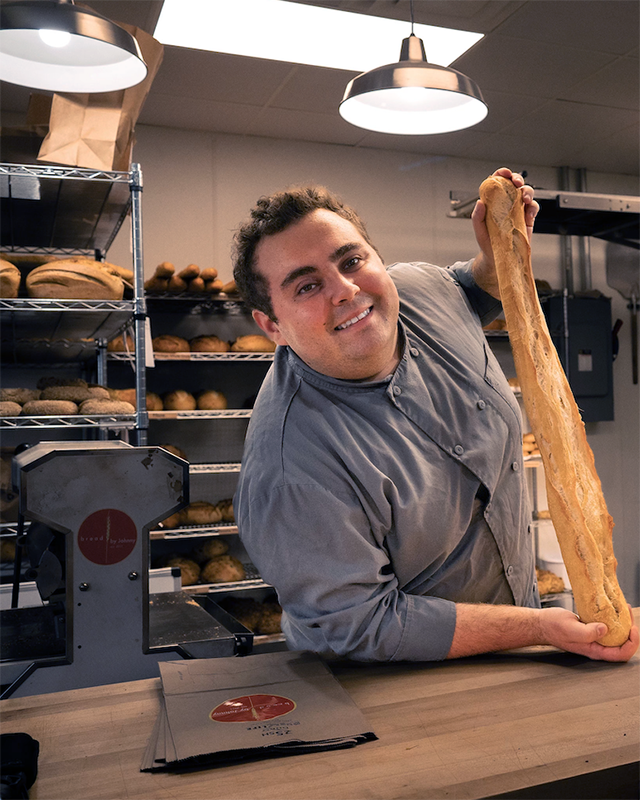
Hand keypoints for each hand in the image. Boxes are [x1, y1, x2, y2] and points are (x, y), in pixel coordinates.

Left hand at [470, 167, 538, 296]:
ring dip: (527, 191)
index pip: (498, 182)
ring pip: (526, 193)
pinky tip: (528, 211)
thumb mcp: (479, 230)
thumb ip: (477, 216)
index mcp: (494, 201)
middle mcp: (507, 203)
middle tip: (516, 183)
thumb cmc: (487, 242)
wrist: (498, 258)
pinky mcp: (528, 219)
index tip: (504, 173)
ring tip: (523, 199)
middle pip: (515, 183)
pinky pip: (534, 207)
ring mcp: (518, 210)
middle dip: (517, 179)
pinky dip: (533, 206)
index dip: (502, 174)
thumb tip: (479, 203)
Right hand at [540, 605, 638, 661]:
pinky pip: (608, 626)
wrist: (541, 623)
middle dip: (630, 630)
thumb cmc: (552, 627)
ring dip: (623, 622)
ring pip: (617, 635)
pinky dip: (613, 617)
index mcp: (594, 650)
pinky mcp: (591, 629)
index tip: (632, 628)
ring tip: (622, 607)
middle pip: (623, 644)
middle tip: (627, 612)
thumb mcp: (569, 628)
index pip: (621, 654)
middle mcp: (597, 646)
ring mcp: (594, 638)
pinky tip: (612, 607)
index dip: (631, 643)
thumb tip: (605, 630)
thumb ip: (587, 632)